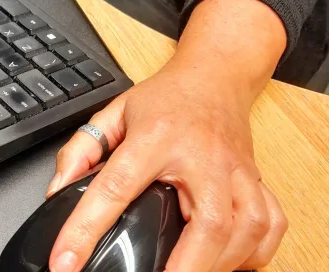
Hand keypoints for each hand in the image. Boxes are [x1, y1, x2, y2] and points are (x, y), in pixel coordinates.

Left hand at [46, 64, 287, 271]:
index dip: (86, 230)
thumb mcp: (113, 113)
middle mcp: (202, 157)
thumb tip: (58, 191)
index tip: (66, 262)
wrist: (215, 76)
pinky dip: (255, 253)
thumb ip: (81, 149)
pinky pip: (270, 225)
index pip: (115, 188)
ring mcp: (236, 170)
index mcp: (156, 138)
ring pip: (246, 229)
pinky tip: (230, 260)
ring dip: (221, 264)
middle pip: (208, 222)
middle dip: (186, 268)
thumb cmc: (166, 97)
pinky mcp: (257, 179)